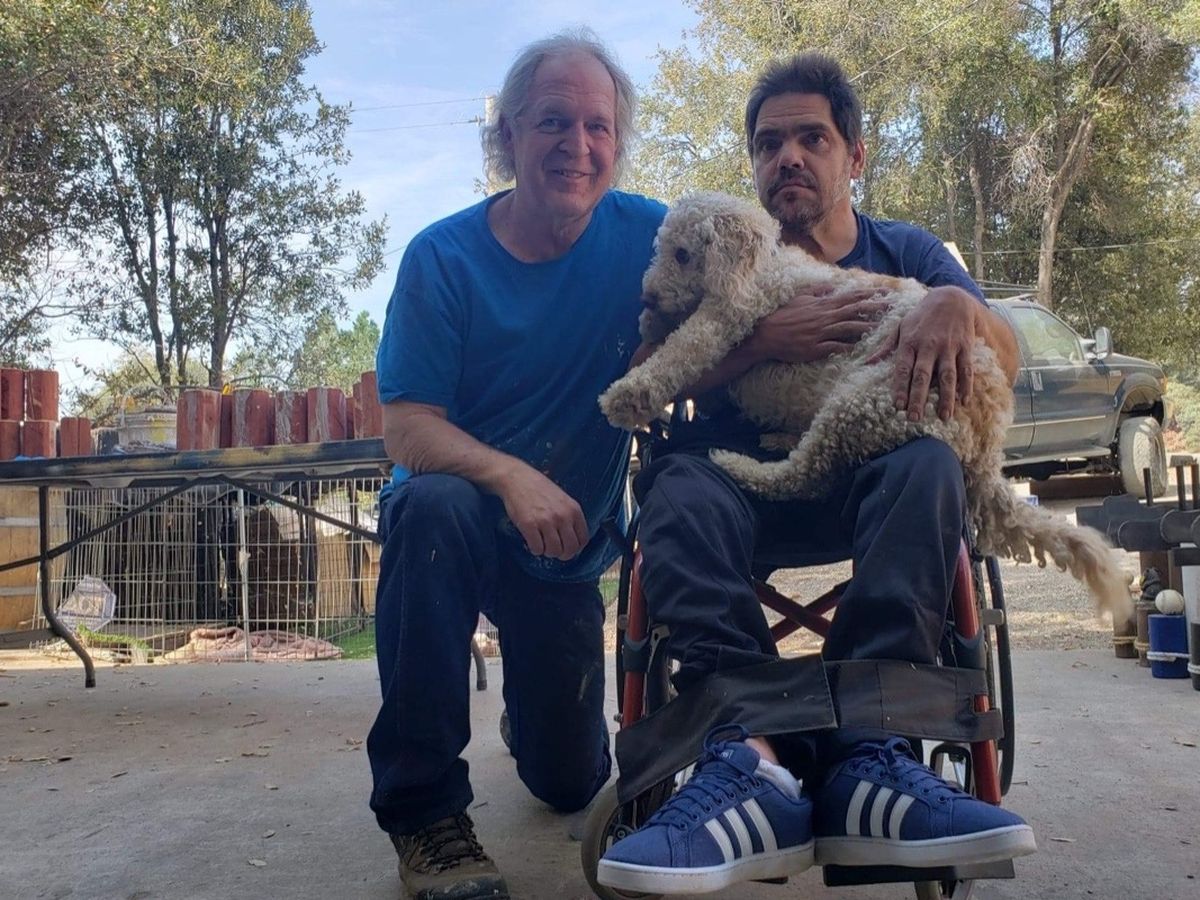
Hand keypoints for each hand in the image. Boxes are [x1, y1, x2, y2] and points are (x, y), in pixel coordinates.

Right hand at [495, 461, 588, 560]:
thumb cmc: (540, 489)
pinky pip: (537, 548)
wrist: (518, 478)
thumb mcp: (563, 500)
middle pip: (570, 549)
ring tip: (542, 544)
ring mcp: (546, 521)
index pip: (583, 540)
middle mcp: (562, 516)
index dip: (575, 548)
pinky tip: (532, 541)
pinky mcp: (529, 525)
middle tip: (554, 550)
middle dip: (562, 554)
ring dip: (547, 552)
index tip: (567, 547)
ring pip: (554, 551)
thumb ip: (570, 517)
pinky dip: (535, 550)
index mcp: (574, 510)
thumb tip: (572, 539)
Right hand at [750, 284, 893, 363]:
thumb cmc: (783, 315)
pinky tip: (859, 349)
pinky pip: (834, 347)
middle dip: (874, 307)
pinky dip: (847, 347)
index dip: (868, 293)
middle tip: (891, 306)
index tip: (884, 291)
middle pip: (854, 310)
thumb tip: (830, 286)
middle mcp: (824, 317)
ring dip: (865, 327)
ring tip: (880, 328)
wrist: (767, 334)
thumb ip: (817, 292)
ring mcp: (820, 333)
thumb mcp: (800, 298)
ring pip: (848, 328)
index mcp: (822, 304)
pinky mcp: (815, 348)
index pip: (850, 296)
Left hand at [867, 286, 979, 420]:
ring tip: (944, 417)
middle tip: (914, 418)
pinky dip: (967, 386)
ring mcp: (948, 346)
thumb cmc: (922, 316)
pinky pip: (966, 369)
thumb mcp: (901, 326)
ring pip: (947, 375)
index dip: (900, 387)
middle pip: (923, 375)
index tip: (897, 406)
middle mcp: (929, 345)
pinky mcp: (965, 346)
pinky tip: (964, 402)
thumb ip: (885, 347)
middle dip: (918, 398)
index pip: (903, 368)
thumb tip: (865, 363)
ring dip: (946, 397)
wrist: (952, 298)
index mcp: (910, 342)